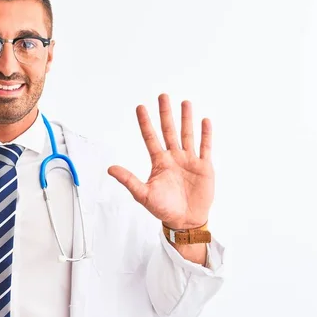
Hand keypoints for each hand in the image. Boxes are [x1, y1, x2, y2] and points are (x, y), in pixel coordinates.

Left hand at [108, 94, 213, 228]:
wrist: (185, 220)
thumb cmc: (163, 208)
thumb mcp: (143, 194)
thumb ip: (128, 180)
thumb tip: (110, 169)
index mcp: (159, 162)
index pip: (150, 138)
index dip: (145, 123)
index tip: (140, 107)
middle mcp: (174, 157)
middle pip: (169, 131)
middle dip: (165, 114)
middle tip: (162, 96)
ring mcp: (189, 160)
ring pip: (187, 135)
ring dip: (186, 119)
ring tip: (185, 102)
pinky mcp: (204, 167)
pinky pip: (205, 147)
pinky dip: (206, 134)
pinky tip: (205, 121)